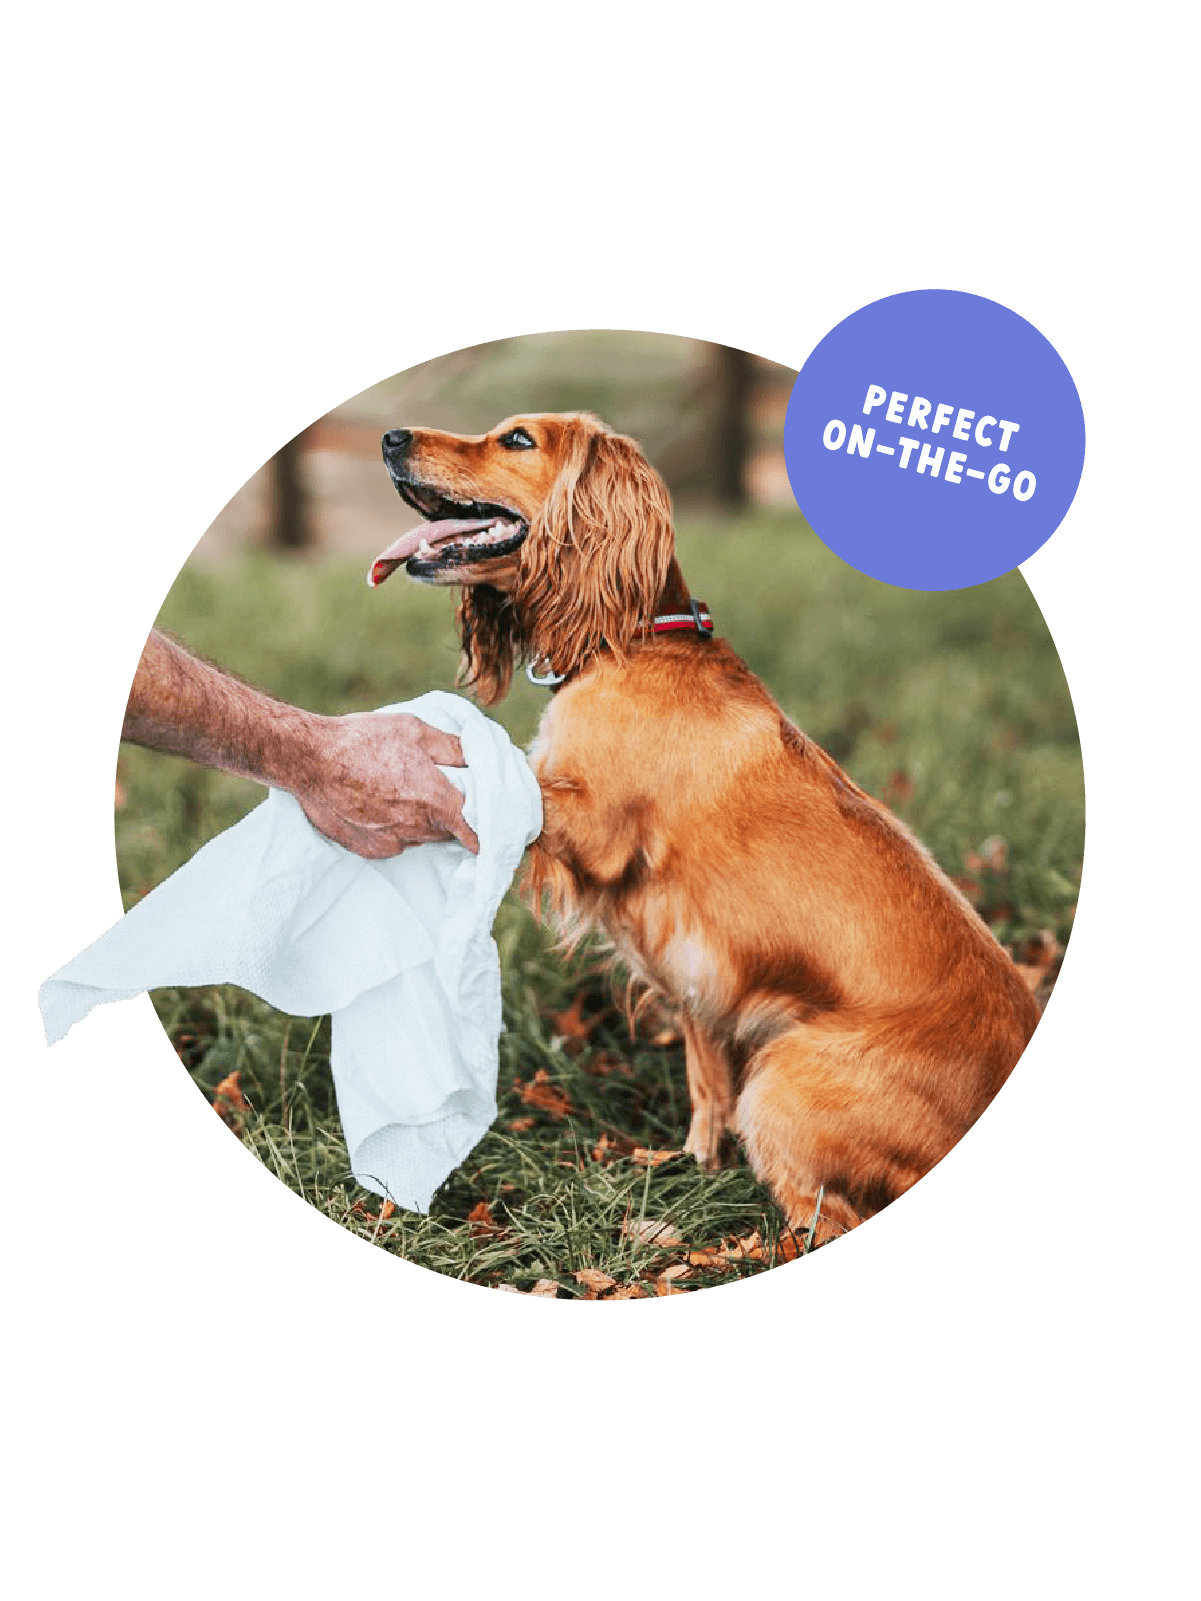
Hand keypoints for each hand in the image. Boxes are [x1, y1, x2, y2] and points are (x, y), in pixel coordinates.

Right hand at [294, 711, 479, 857]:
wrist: (311, 759)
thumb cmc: (363, 740)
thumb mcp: (414, 730)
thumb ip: (452, 747)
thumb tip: (476, 757)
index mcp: (434, 800)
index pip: (471, 829)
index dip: (480, 833)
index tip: (485, 838)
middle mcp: (416, 827)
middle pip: (445, 831)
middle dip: (448, 818)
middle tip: (437, 795)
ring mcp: (391, 841)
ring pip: (420, 838)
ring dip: (421, 824)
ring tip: (404, 797)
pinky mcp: (369, 849)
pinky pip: (395, 844)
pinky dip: (395, 831)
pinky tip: (381, 808)